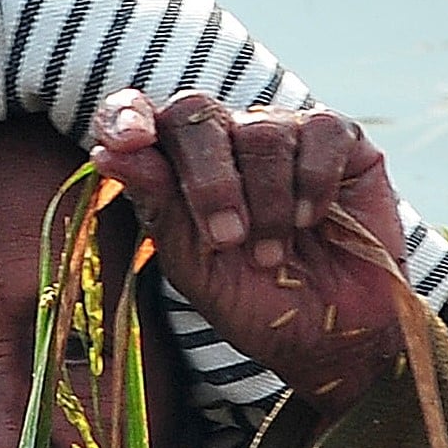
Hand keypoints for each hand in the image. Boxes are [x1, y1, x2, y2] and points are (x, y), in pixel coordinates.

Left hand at [89, 89, 408, 416]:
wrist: (329, 333)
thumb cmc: (253, 302)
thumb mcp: (193, 264)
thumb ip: (158, 204)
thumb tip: (107, 151)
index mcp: (174, 170)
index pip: (136, 117)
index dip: (125, 116)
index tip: (127, 142)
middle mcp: (225, 142)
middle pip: (197, 115)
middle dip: (209, 181)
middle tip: (228, 239)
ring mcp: (283, 135)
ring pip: (263, 130)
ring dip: (267, 202)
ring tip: (272, 254)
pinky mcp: (340, 139)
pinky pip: (322, 131)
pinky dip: (313, 180)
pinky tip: (311, 219)